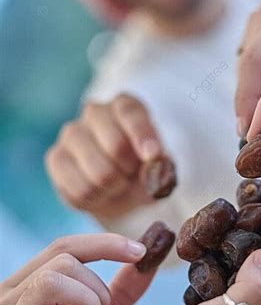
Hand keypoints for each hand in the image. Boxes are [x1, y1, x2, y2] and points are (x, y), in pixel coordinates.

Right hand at [46, 93, 164, 219]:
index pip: (130, 113)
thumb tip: (153, 168)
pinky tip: (100, 191)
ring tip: (117, 183)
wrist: (119, 188)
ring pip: (99, 172)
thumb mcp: (161, 169)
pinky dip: (96, 199)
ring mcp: (72, 133)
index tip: (152, 155)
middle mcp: (95, 112)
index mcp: (125, 106)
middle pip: (116, 145)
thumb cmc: (143, 170)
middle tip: (131, 173)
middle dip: (130, 169)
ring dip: (114, 187)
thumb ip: (161, 168)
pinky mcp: (55, 158)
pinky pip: (80, 190)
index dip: (142, 135)